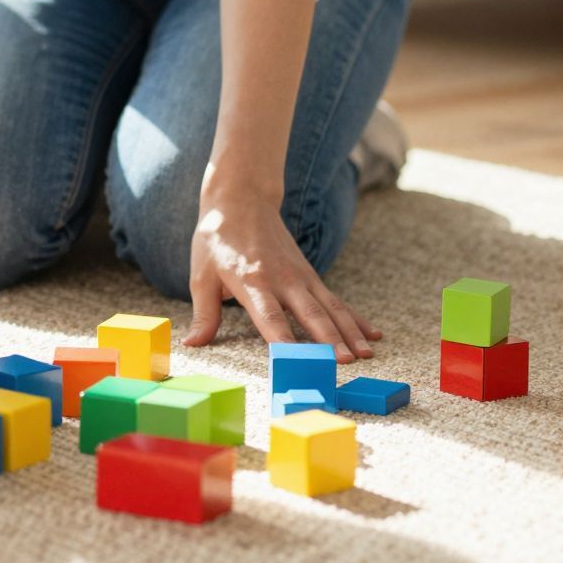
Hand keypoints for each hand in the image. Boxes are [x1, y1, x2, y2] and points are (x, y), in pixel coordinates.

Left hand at [183, 182, 380, 358]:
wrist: (242, 197)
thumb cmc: (218, 238)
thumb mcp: (201, 274)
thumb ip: (204, 314)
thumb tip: (191, 344)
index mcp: (252, 281)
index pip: (270, 318)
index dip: (284, 342)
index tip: (297, 365)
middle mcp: (282, 279)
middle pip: (310, 314)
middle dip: (329, 340)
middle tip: (346, 363)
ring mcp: (300, 276)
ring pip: (331, 307)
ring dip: (349, 332)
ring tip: (366, 355)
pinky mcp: (309, 274)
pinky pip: (336, 299)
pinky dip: (354, 317)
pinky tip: (372, 333)